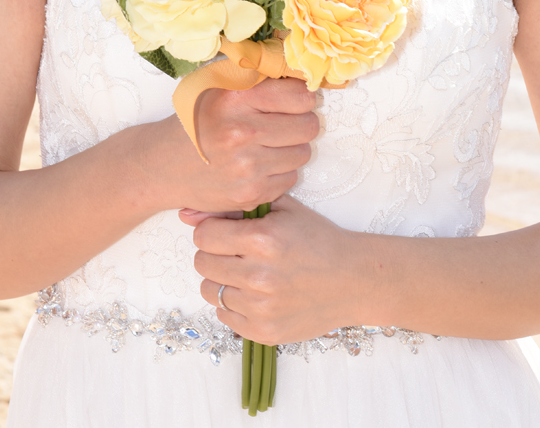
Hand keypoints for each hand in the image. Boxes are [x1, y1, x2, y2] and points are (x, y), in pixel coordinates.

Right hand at [152, 79, 318, 215]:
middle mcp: (243, 132)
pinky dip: (279, 172)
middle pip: (308, 126)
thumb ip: (257, 76)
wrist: (162, 166)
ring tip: (268, 145)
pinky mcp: (251, 194)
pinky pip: (290, 178)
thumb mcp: (218, 86)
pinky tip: (258, 165)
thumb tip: (300, 72)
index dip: (301, 96)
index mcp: (236, 98)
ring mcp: (248, 167)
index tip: (294, 100)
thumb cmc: (195, 122)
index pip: (300, 94)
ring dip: (291, 149)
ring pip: (303, 153)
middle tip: (284, 123)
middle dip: (300, 123)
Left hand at [186, 195, 370, 344]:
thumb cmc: (318, 239)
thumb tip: (186, 212)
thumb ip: (236, 207)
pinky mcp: (264, 332)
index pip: (204, 235)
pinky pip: (225, 316)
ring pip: (209, 291)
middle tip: (234, 252)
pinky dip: (233, 304)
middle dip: (213, 253)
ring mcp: (261, 308)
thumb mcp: (282, 209)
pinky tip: (253, 293)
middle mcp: (259, 275)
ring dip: (221, 280)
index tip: (224, 232)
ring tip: (244, 273)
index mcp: (263, 239)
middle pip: (203, 263)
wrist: (353, 279)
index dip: (211, 230)